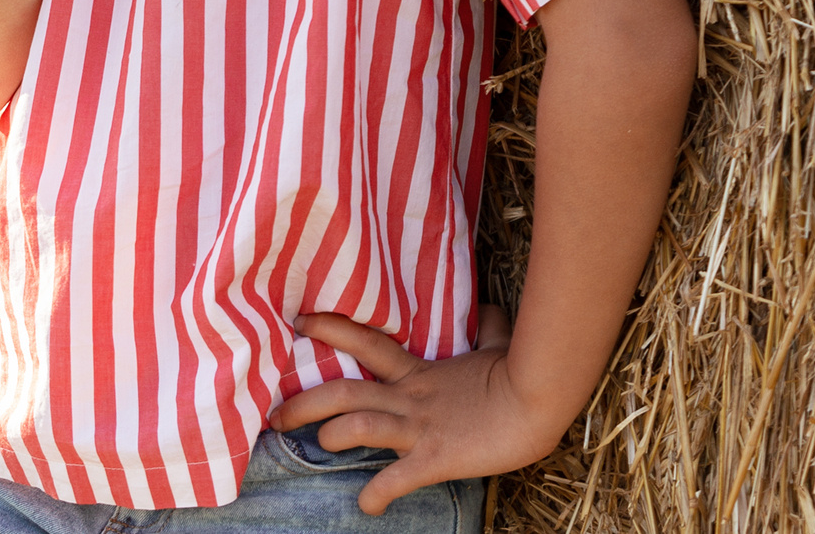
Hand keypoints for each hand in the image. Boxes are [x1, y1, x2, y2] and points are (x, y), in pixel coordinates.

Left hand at [267, 309, 568, 513]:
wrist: (540, 398)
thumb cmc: (520, 373)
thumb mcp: (498, 345)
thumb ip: (487, 329)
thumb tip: (490, 308)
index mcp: (420, 371)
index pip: (367, 341)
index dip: (331, 328)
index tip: (298, 321)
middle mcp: (411, 397)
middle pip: (345, 390)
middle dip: (304, 401)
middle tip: (274, 412)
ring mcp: (422, 425)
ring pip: (361, 424)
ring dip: (333, 435)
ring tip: (316, 445)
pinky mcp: (437, 455)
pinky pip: (399, 477)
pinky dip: (379, 493)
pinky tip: (367, 505)